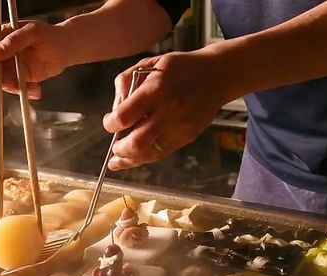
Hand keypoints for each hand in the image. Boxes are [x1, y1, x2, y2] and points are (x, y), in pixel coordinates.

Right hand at [0, 21, 69, 96]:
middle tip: (13, 85)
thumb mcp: (32, 33)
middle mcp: (0, 53)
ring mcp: (8, 68)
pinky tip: (36, 90)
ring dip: (13, 89)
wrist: (64, 49)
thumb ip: (13, 42)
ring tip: (33, 88)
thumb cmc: (49, 35)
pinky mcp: (18, 80)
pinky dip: (24, 93)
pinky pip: (14, 90)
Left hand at [103, 50, 229, 170]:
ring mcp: (179, 126)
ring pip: (148, 154)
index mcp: (155, 89)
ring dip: (129, 160)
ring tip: (117, 161)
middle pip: (136, 143)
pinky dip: (144, 158)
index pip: (124, 116)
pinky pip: (160, 154)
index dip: (111, 124)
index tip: (109, 123)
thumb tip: (115, 109)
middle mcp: (168, 110)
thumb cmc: (179, 69)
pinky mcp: (186, 136)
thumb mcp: (150, 64)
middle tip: (114, 147)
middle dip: (119, 150)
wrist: (216, 76)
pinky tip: (134, 159)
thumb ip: (127, 82)